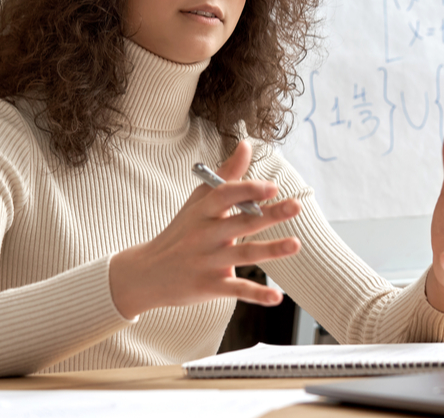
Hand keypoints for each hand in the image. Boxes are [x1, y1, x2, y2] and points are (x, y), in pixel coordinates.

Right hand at [107, 141, 301, 317]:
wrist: (147, 273)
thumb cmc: (180, 232)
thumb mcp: (197, 201)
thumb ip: (225, 175)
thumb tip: (246, 145)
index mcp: (202, 212)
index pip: (224, 195)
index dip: (248, 189)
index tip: (272, 186)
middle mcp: (204, 235)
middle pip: (240, 223)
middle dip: (269, 215)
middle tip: (296, 206)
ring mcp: (207, 262)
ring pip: (243, 255)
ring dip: (271, 250)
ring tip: (296, 244)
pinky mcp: (210, 286)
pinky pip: (237, 290)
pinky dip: (257, 295)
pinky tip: (277, 298)